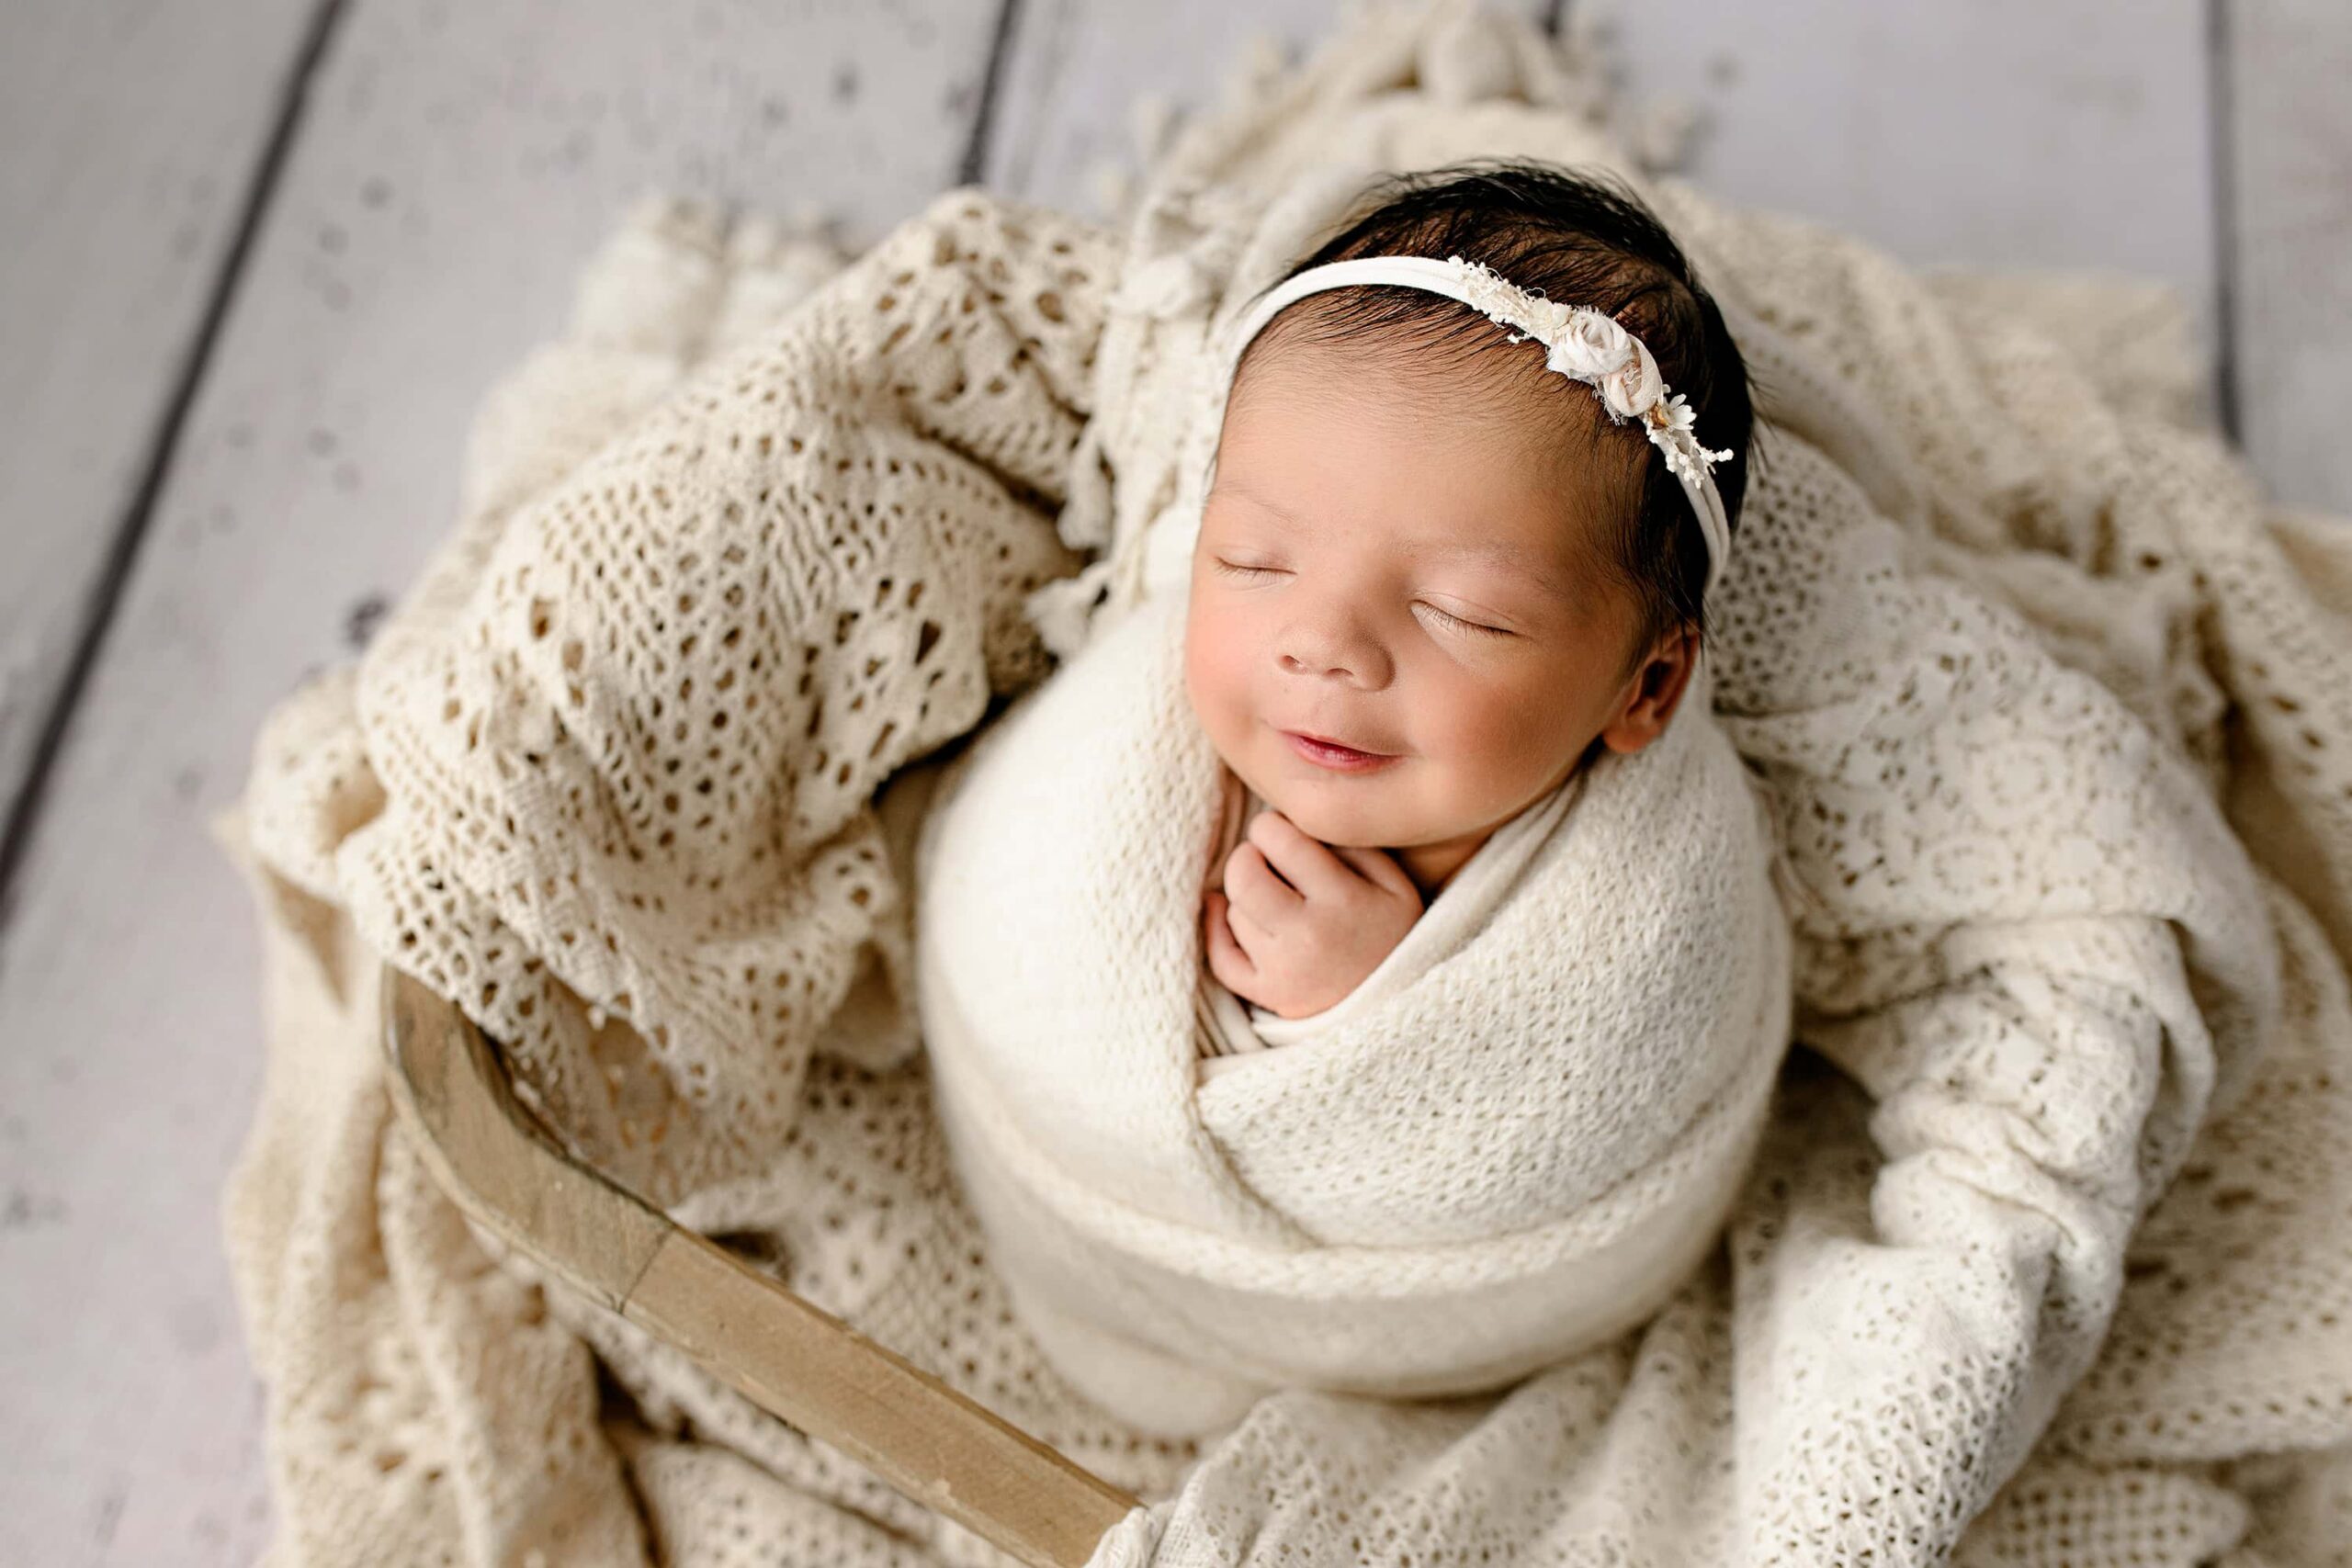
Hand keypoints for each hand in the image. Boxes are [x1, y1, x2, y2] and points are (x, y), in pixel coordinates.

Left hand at [1202, 808, 1422, 1019]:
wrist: (1403, 1007)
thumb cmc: (1395, 935)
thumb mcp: (1394, 883)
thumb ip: (1349, 845)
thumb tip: (1289, 824)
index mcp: (1342, 899)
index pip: (1280, 841)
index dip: (1270, 826)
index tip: (1278, 830)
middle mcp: (1307, 935)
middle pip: (1243, 877)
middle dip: (1247, 856)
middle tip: (1265, 858)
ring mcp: (1283, 970)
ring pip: (1234, 912)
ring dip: (1247, 898)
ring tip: (1277, 899)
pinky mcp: (1268, 995)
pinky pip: (1221, 957)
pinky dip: (1215, 930)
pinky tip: (1220, 908)